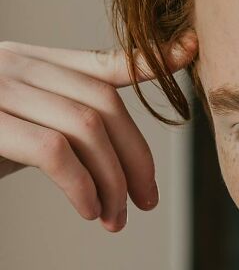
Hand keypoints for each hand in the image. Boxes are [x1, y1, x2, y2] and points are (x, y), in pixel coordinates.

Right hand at [0, 32, 198, 231]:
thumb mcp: (16, 126)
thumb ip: (56, 120)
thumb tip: (111, 151)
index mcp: (26, 63)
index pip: (98, 62)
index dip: (148, 60)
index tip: (190, 51)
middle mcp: (13, 65)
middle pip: (102, 103)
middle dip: (135, 157)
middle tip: (146, 200)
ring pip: (86, 128)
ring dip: (112, 182)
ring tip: (115, 218)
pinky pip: (54, 151)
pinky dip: (81, 186)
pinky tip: (89, 210)